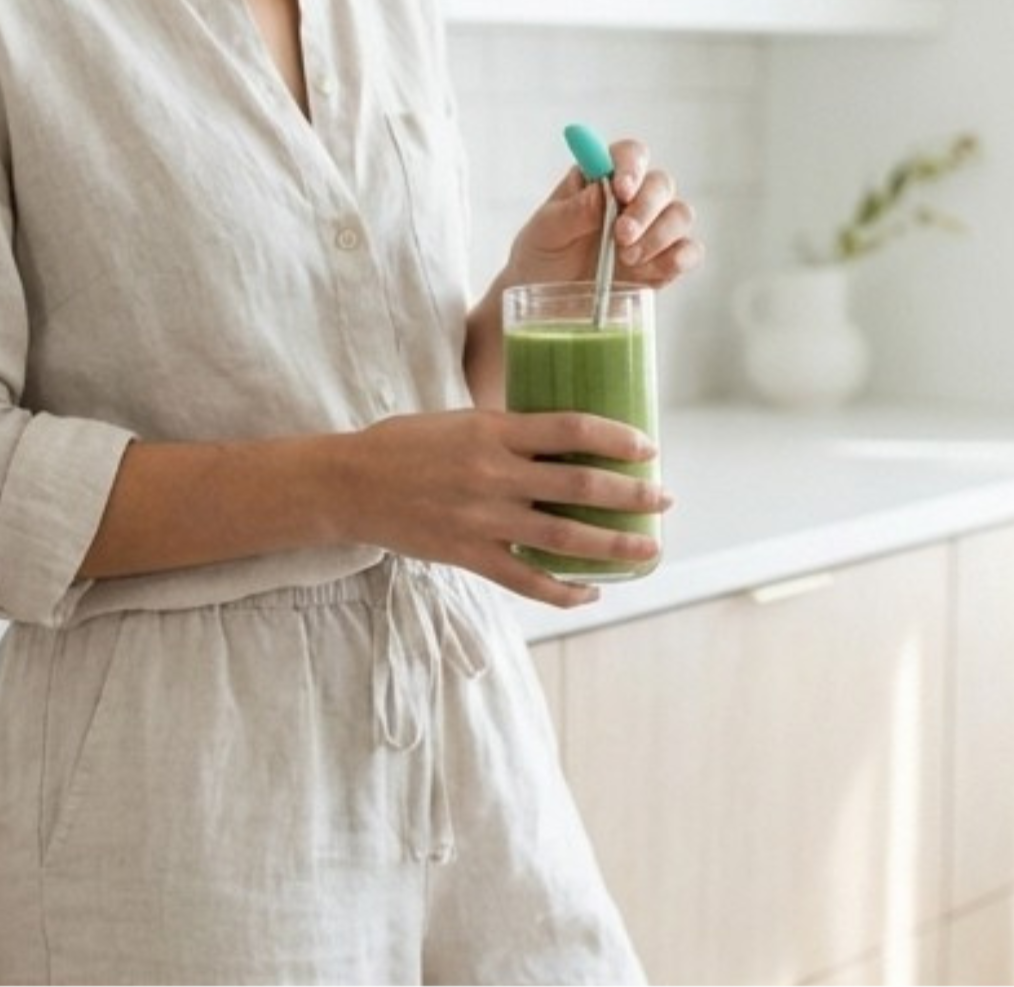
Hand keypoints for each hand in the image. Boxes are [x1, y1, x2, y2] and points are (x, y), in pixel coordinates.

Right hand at [336, 409, 670, 606]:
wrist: (349, 484)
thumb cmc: (405, 444)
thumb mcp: (461, 421)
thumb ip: (509, 431)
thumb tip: (563, 440)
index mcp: (494, 431)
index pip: (572, 429)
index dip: (617, 438)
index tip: (648, 448)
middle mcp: (494, 474)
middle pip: (581, 486)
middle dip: (632, 495)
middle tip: (664, 500)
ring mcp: (483, 519)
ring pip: (564, 537)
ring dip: (614, 545)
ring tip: (649, 550)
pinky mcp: (469, 555)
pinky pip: (527, 581)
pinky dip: (564, 590)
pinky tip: (591, 592)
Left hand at [505, 138, 703, 290]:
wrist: (545, 307)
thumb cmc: (541, 259)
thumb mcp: (545, 233)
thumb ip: (572, 212)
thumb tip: (602, 191)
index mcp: (601, 180)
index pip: (629, 155)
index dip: (631, 166)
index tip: (620, 189)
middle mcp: (633, 201)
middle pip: (661, 184)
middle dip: (645, 208)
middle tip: (621, 236)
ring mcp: (652, 232)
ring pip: (680, 215)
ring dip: (660, 235)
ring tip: (626, 260)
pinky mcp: (663, 264)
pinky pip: (688, 253)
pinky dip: (679, 259)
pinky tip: (654, 271)